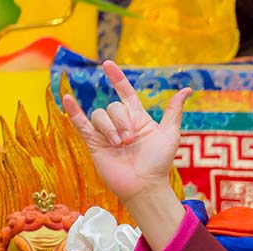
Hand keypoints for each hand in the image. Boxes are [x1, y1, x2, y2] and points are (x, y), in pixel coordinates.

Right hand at [62, 61, 191, 205]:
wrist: (145, 185)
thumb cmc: (159, 162)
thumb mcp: (170, 134)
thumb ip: (174, 111)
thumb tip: (187, 89)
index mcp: (138, 118)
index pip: (125, 93)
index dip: (117, 78)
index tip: (108, 64)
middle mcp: (121, 123)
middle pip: (113, 107)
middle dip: (121, 122)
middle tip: (130, 140)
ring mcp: (106, 133)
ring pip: (100, 115)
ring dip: (109, 129)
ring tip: (119, 145)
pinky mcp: (94, 143)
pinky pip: (81, 124)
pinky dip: (73, 112)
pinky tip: (66, 99)